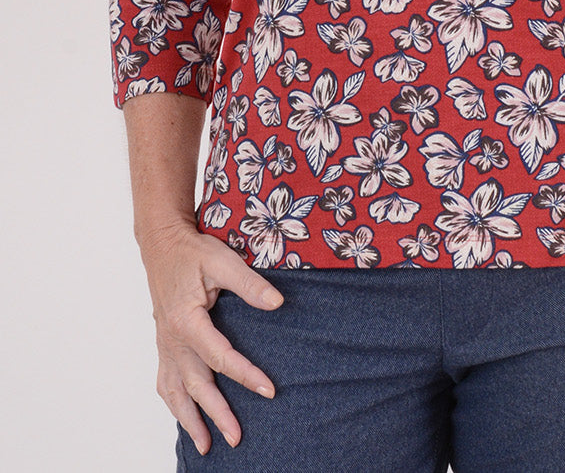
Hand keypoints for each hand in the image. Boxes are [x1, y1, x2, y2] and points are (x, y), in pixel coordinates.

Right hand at [139, 218, 283, 454]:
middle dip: (217, 414)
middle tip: (237, 438)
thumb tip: (277, 303)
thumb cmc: (192, 251)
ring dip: (190, 420)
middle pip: (196, 385)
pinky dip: (174, 404)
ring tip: (206, 446)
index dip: (245, 376)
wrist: (162, 244)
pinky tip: (184, 417)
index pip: (220, 357)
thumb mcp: (222, 260)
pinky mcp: (164, 344)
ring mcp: (165, 344)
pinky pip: (165, 381)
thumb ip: (250, 283)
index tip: (268, 391)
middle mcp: (172, 339)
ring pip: (175, 391)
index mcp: (186, 321)